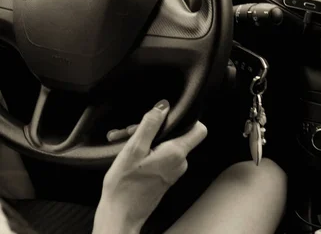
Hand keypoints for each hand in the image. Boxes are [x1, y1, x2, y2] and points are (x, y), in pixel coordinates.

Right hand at [92, 100, 206, 233]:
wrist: (119, 216)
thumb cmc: (124, 186)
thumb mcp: (134, 149)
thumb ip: (150, 124)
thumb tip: (163, 106)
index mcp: (176, 153)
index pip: (200, 129)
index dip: (187, 118)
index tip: (167, 115)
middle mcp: (179, 163)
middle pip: (177, 134)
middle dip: (155, 128)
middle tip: (132, 131)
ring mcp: (173, 171)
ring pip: (167, 144)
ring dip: (147, 139)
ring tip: (126, 142)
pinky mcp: (164, 177)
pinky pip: (161, 156)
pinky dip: (146, 151)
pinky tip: (129, 154)